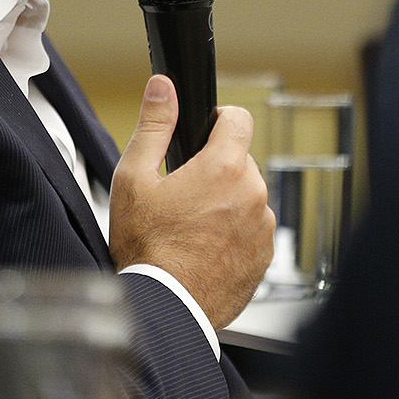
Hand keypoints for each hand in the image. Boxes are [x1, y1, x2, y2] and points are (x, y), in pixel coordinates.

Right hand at [109, 74, 274, 328]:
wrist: (165, 310)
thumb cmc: (147, 250)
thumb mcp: (134, 178)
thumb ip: (154, 125)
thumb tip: (163, 88)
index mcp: (224, 168)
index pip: (239, 118)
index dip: (219, 119)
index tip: (205, 132)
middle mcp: (253, 195)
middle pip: (240, 162)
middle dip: (215, 170)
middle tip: (182, 196)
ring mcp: (263, 229)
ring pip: (247, 198)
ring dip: (226, 205)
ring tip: (190, 229)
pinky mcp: (264, 258)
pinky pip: (252, 232)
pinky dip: (233, 235)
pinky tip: (203, 250)